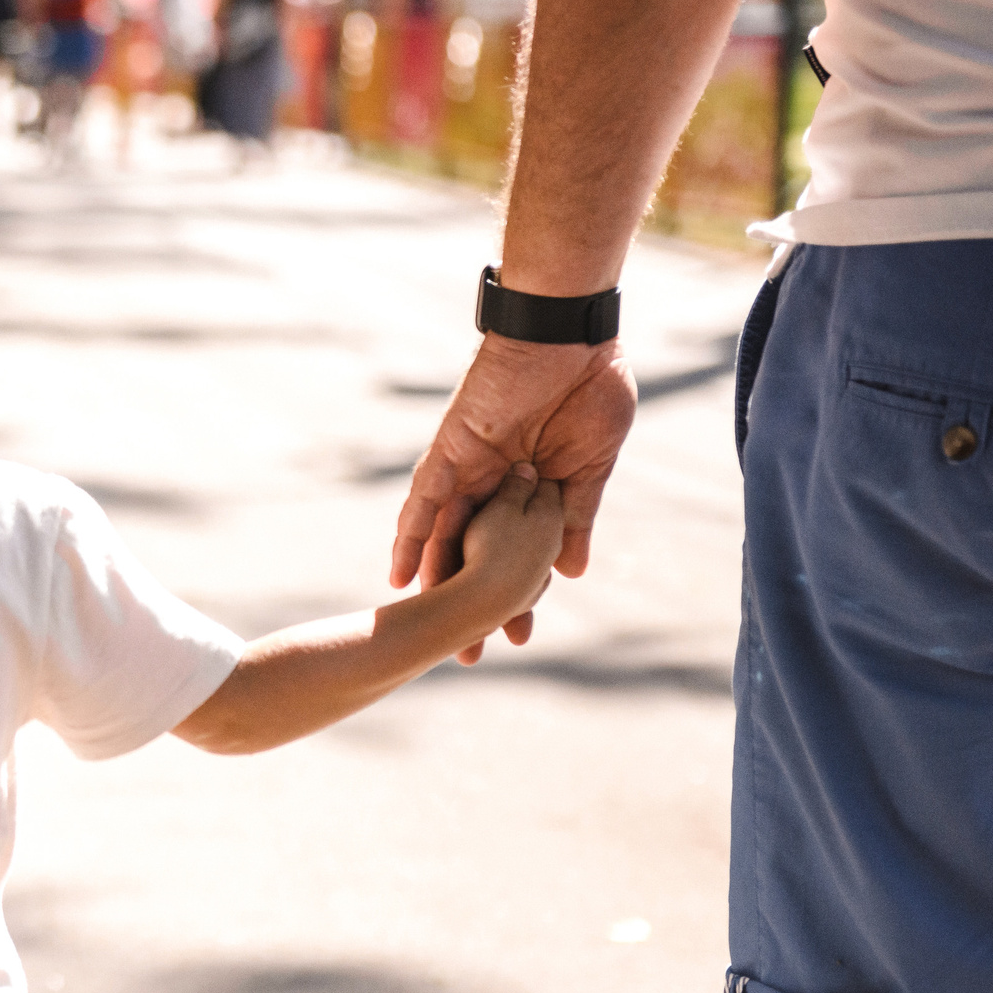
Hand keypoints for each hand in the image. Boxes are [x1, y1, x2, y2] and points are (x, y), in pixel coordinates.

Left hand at [392, 334, 635, 660]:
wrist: (573, 335)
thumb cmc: (592, 387)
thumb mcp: (591, 468)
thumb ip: (576, 517)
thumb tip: (571, 572)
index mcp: (530, 489)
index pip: (515, 553)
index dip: (514, 595)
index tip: (517, 637)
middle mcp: (492, 485)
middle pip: (474, 554)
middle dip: (469, 604)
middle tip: (469, 656)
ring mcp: (468, 469)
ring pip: (446, 537)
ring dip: (437, 583)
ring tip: (428, 630)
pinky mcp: (451, 450)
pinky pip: (424, 499)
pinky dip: (412, 535)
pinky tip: (401, 573)